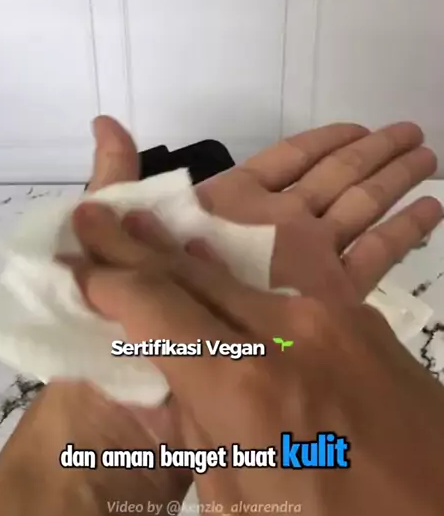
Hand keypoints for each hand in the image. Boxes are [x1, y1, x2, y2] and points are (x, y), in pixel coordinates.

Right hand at [71, 205, 443, 515]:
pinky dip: (249, 292)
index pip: (156, 307)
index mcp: (248, 390)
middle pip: (197, 273)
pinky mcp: (372, 328)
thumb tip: (181, 389)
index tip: (78, 258)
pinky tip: (230, 291)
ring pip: (246, 278)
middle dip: (142, 247)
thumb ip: (203, 438)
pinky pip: (292, 298)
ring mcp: (341, 323)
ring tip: (152, 236)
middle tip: (101, 218)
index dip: (110, 278)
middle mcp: (292, 335)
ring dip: (195, 262)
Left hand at [89, 116, 441, 301]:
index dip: (324, 142)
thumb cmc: (128, 309)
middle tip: (413, 134)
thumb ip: (117, 179)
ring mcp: (304, 265)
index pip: (287, 163)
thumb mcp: (117, 239)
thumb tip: (105, 121)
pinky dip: (401, 233)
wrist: (148, 394)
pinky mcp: (325, 300)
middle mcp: (274, 231)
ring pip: (359, 211)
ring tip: (428, 157)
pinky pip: (370, 258)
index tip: (359, 126)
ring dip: (393, 183)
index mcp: (233, 209)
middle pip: (335, 180)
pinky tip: (432, 210)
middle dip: (373, 156)